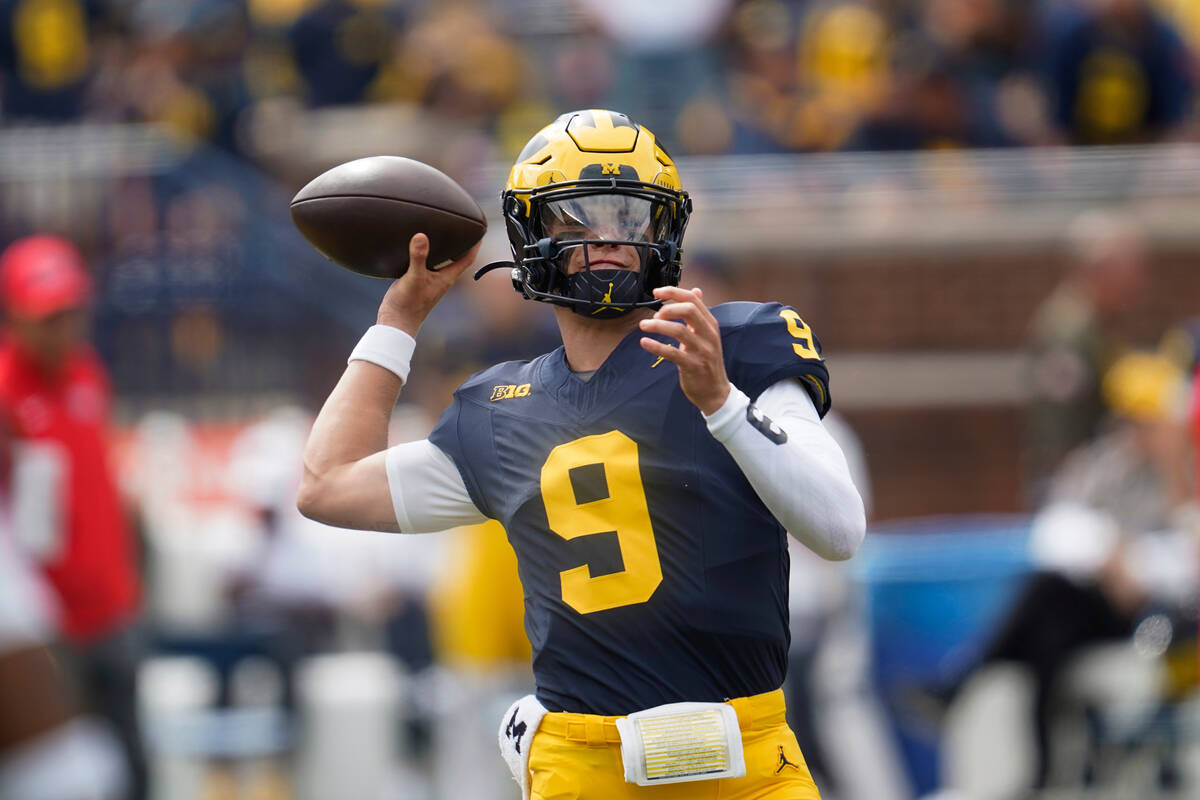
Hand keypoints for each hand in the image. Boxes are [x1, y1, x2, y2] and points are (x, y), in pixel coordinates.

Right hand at [377, 234, 479, 336]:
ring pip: (440, 260)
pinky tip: (417, 247)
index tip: (480, 230)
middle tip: (462, 226)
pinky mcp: (417, 282)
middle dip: (460, 243)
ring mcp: (429, 281)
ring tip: (442, 232)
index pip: (467, 258)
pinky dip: (425, 254)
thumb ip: (418, 257)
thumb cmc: (408, 305)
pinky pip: (425, 264)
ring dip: (442, 248)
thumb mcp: (414, 277)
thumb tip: (421, 237)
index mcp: (446, 278)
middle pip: (456, 258)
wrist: (395, 323)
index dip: (475, 244)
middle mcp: (440, 279)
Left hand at [638, 286, 730, 414]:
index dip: (673, 292)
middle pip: (689, 309)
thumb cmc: (706, 362)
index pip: (693, 299)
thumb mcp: (706, 335)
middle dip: (667, 308)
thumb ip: (699, 314)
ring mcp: (702, 350)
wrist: (715, 392)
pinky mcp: (693, 366)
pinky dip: (656, 346)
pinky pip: (673, 353)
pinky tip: (644, 343)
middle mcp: (709, 335)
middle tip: (655, 316)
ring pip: (679, 330)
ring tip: (643, 326)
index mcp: (710, 324)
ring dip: (658, 326)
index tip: (656, 292)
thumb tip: (696, 290)